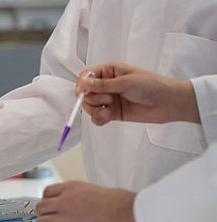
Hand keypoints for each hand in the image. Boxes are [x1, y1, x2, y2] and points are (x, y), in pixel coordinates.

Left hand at [36, 181, 139, 221]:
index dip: (47, 201)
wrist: (131, 214)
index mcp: (72, 188)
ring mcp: (67, 217)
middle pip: (40, 207)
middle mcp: (65, 200)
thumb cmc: (123, 203)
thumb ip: (82, 197)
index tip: (50, 208)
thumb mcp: (97, 191)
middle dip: (43, 215)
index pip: (47, 192)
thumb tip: (80, 206)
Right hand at [76, 62, 199, 125]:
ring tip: (109, 110)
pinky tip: (107, 118)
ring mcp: (109, 100)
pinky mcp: (112, 113)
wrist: (169, 103)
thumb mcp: (126, 82)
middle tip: (107, 100)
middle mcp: (107, 85)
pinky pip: (97, 118)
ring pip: (90, 106)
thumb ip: (103, 84)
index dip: (82, 84)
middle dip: (92, 99)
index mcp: (110, 71)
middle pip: (86, 93)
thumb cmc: (152, 86)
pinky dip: (98, 119)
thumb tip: (85, 83)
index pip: (87, 75)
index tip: (82, 92)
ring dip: (95, 110)